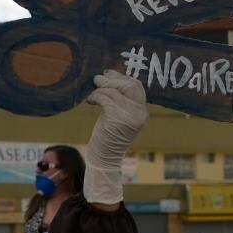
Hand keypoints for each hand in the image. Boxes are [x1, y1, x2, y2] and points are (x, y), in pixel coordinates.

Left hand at [83, 70, 147, 204]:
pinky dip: (95, 96)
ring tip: (92, 94)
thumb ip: (119, 100)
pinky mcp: (116, 119)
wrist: (104, 158)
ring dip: (100, 89)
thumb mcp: (118, 116)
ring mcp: (129, 116)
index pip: (137, 86)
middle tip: (98, 79)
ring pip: (114, 91)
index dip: (122, 77)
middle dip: (113, 79)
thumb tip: (109, 77)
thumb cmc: (108, 137)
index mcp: (141, 112)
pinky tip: (90, 101)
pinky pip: (106, 98)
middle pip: (130, 85)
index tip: (108, 74)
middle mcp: (139, 113)